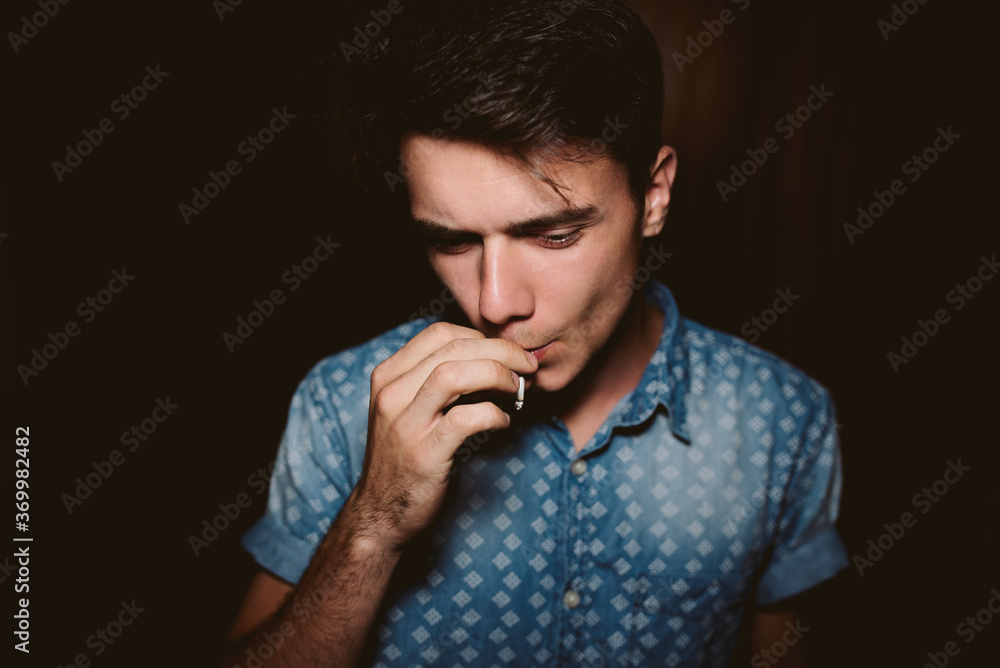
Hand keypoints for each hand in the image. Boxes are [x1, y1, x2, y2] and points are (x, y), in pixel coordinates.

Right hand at [351, 322, 537, 552]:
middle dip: (501, 351)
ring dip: (497, 375)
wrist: (380, 513)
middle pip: (453, 348)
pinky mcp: (423, 454)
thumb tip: (493, 357)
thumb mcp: (407, 409)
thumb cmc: (404, 457)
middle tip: (528, 365)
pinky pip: (465, 419)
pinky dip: (493, 414)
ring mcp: (404, 424)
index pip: (440, 333)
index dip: (481, 336)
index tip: (506, 352)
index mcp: (388, 376)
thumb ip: (436, 381)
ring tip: (517, 388)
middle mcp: (391, 394)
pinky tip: (503, 421)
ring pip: (454, 374)